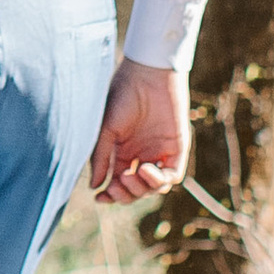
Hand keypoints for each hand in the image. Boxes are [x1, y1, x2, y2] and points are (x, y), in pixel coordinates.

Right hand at [89, 58, 186, 205]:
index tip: (100, 199)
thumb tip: (95, 186)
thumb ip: (102, 158)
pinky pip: (173, 175)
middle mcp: (142, 155)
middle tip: (118, 183)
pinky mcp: (177, 148)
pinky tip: (146, 170)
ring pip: (155, 187)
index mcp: (123, 152)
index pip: (118, 182)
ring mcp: (160, 152)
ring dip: (142, 189)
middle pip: (137, 190)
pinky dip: (159, 180)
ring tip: (133, 174)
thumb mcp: (106, 130)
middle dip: (126, 194)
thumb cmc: (122, 96)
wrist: (147, 74)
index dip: (110, 195)